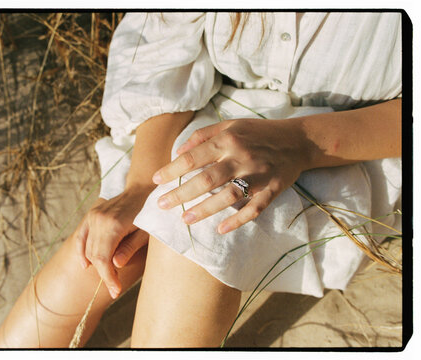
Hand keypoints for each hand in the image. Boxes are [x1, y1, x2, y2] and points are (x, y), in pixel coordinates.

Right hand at [75, 191, 149, 298]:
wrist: (141, 189)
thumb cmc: (148, 212)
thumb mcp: (145, 232)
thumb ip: (130, 248)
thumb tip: (116, 266)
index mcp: (113, 225)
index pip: (103, 259)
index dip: (108, 278)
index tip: (115, 292)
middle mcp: (98, 220)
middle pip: (94, 256)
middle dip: (104, 274)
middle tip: (115, 288)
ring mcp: (92, 216)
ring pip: (87, 249)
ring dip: (96, 265)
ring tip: (109, 276)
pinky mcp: (90, 215)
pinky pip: (80, 237)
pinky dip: (81, 252)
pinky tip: (85, 265)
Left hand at [151, 118, 309, 233]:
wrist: (298, 140)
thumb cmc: (257, 133)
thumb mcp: (230, 125)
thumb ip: (202, 135)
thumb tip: (178, 152)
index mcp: (228, 140)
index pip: (193, 157)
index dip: (172, 170)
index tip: (156, 180)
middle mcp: (241, 157)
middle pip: (206, 179)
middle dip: (181, 194)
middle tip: (162, 205)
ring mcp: (258, 175)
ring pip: (228, 196)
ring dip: (205, 210)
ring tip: (185, 219)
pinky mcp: (272, 190)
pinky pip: (254, 209)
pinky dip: (238, 220)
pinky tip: (220, 229)